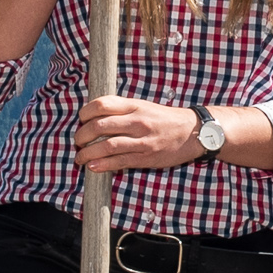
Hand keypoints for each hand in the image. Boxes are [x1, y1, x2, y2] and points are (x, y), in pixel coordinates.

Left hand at [72, 93, 205, 173]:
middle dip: (82, 136)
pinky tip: (92, 167)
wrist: (194, 132)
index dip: (85, 113)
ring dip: (87, 153)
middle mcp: (137, 121)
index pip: (101, 104)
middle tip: (78, 141)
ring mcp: (141, 140)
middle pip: (99, 126)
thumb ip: (122, 110)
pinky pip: (119, 161)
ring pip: (106, 146)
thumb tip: (95, 118)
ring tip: (80, 158)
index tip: (81, 120)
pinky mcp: (146, 157)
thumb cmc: (165, 119)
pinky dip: (102, 165)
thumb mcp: (144, 107)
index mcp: (134, 105)